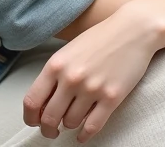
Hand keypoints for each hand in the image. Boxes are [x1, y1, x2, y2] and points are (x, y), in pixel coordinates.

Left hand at [22, 5, 159, 142]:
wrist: (134, 29)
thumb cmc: (101, 37)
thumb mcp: (69, 51)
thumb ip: (54, 75)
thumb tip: (43, 103)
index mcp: (56, 65)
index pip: (32, 101)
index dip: (30, 117)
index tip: (34, 122)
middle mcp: (71, 78)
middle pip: (49, 118)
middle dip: (48, 129)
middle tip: (51, 131)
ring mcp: (92, 88)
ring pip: (71, 123)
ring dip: (70, 125)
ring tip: (73, 119)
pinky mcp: (112, 97)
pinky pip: (93, 126)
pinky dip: (85, 136)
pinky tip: (82, 136)